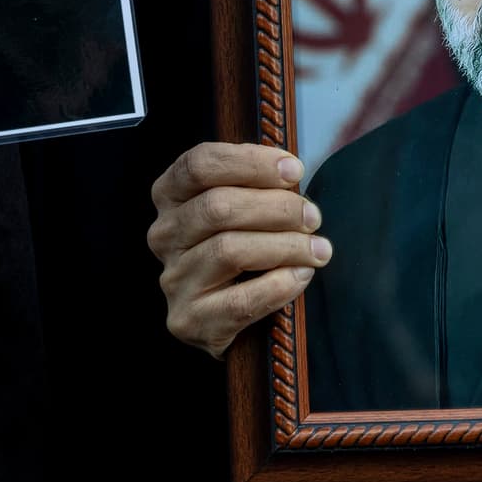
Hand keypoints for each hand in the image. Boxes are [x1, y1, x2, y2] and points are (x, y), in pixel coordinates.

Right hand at [147, 142, 332, 358]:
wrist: (225, 314)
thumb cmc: (240, 248)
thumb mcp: (240, 206)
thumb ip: (255, 185)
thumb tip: (290, 171)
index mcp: (170, 196)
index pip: (198, 164)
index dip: (249, 162)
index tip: (294, 170)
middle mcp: (164, 235)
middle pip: (217, 207)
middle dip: (276, 208)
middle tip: (312, 217)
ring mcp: (172, 279)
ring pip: (229, 250)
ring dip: (285, 246)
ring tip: (318, 249)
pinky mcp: (188, 319)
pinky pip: (239, 300)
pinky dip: (279, 285)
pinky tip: (302, 275)